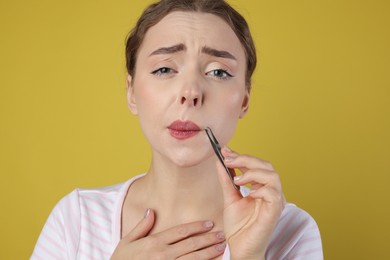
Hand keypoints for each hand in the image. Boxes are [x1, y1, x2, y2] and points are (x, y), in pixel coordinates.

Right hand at [110, 209, 225, 259]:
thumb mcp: (127, 242)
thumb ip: (141, 227)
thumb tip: (151, 211)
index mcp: (154, 242)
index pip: (180, 231)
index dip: (196, 227)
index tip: (209, 224)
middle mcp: (163, 254)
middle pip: (190, 244)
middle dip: (208, 239)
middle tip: (222, 234)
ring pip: (193, 259)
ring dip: (209, 253)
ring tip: (221, 248)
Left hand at [216, 147, 285, 259]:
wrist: (240, 247)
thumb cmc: (239, 226)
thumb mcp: (229, 197)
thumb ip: (226, 180)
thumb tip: (220, 161)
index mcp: (262, 187)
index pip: (256, 165)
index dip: (241, 155)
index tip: (225, 150)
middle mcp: (271, 192)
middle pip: (266, 165)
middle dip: (246, 159)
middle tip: (228, 160)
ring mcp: (275, 201)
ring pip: (272, 175)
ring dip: (252, 172)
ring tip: (238, 179)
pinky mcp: (274, 211)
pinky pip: (273, 193)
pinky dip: (260, 189)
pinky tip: (248, 193)